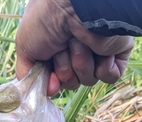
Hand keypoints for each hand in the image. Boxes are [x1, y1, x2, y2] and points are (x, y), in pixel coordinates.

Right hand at [15, 0, 133, 94]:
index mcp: (57, 46)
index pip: (55, 78)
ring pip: (89, 80)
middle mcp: (77, 48)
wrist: (74, 5)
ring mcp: (97, 51)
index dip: (53, 82)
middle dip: (66, 70)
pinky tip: (97, 48)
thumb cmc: (45, 21)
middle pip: (71, 82)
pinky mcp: (116, 54)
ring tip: (79, 42)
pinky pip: (109, 77)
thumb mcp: (25, 48)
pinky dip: (102, 67)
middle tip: (63, 48)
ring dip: (81, 64)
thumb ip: (27, 74)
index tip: (52, 81)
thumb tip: (46, 92)